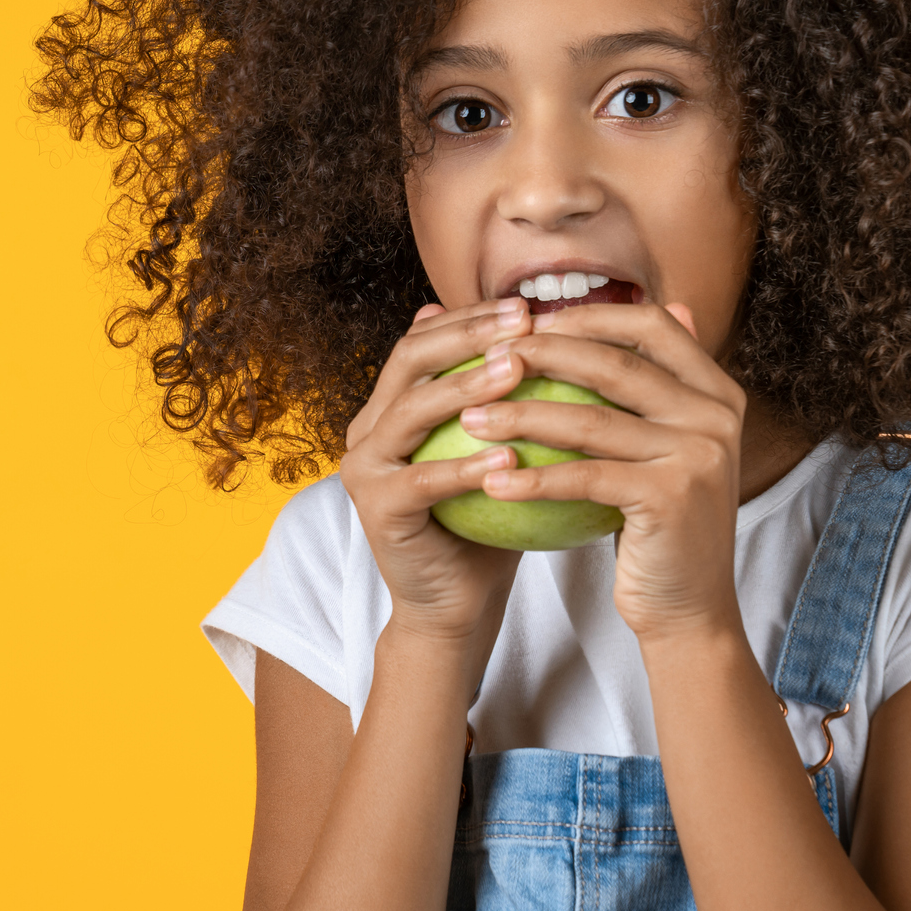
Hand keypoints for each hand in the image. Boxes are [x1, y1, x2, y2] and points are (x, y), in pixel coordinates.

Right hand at [339, 298, 537, 647]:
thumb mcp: (503, 451)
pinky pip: (424, 480)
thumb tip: (546, 341)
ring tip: (519, 369)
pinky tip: (511, 456)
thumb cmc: (490, 524)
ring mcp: (364, 467)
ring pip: (412, 412)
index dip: (472, 316)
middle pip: (410, 360)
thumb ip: (510, 400)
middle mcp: (367, 428)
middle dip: (467, 334)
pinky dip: (466, 466)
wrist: (457, 605)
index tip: (529, 306)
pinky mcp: (375, 509)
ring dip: (466, 386)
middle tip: (523, 321)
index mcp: (390, 407)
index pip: (426, 340)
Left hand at [455, 301, 746, 643]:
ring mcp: (697, 456)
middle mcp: (716, 416)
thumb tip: (610, 322)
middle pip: (615, 364)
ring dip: (521, 415)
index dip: (589, 316)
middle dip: (543, 355)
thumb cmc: (659, 528)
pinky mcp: (670, 498)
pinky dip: (532, 478)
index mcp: (717, 393)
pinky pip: (583, 478)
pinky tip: (492, 480)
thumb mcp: (663, 451)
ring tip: (471, 419)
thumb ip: (646, 393)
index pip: (652, 325)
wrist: (689, 610)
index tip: (531, 325)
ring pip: (591, 421)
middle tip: (488, 361)